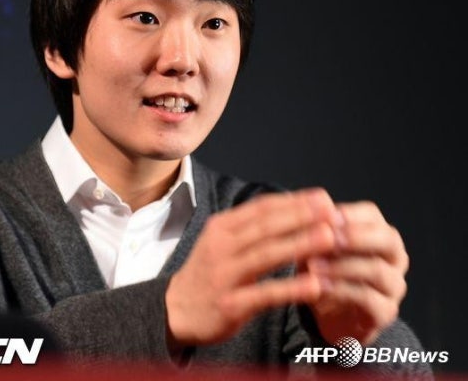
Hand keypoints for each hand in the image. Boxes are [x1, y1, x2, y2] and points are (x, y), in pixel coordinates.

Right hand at [165, 189, 343, 347]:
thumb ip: (251, 226)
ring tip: (329, 238)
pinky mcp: (230, 304)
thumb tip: (292, 207)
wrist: (175, 310)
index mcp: (222, 227)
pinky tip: (316, 285)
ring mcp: (225, 275)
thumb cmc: (208, 272)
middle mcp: (221, 246)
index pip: (261, 208)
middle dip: (301, 216)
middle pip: (266, 227)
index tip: (322, 197)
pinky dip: (291, 288)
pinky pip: (265, 294)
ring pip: (266, 255)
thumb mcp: (221, 241)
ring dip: (299, 244)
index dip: (293, 201)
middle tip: (332, 210)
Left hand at [306, 202, 408, 344]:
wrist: (326, 313)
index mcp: (378, 232)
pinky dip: (341, 290)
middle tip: (327, 238)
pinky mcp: (386, 311)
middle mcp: (394, 256)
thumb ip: (317, 229)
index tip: (323, 216)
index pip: (371, 215)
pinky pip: (368, 299)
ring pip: (377, 270)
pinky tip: (319, 287)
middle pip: (387, 239)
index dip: (348, 214)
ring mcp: (394, 285)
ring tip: (313, 266)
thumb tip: (312, 207)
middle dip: (355, 237)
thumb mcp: (316, 246)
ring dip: (342, 266)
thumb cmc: (324, 269)